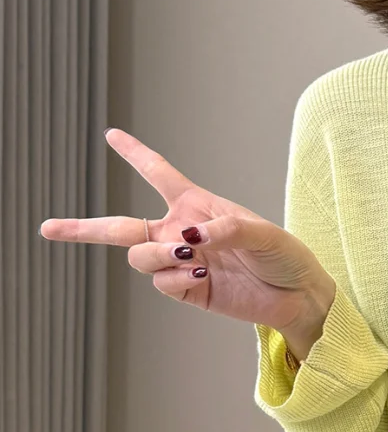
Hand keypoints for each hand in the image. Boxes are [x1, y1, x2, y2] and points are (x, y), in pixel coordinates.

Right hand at [39, 128, 335, 353]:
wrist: (297, 296)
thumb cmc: (285, 256)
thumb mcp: (263, 233)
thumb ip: (227, 228)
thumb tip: (189, 237)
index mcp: (197, 205)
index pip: (158, 173)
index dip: (135, 153)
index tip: (111, 134)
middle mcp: (180, 232)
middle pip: (119, 227)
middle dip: (81, 228)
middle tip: (46, 228)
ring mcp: (181, 263)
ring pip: (138, 255)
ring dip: (156, 253)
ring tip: (192, 257)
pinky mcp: (187, 290)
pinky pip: (160, 281)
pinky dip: (174, 276)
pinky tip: (202, 275)